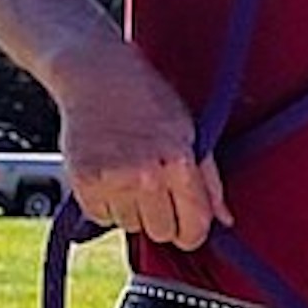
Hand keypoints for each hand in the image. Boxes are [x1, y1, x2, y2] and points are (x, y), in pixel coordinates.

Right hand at [54, 41, 231, 249]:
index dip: (193, 232)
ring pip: (130, 227)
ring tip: (130, 174)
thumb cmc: (146, 98)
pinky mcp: (84, 182)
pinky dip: (106, 203)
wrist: (96, 74)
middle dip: (162, 217)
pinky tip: (110, 175)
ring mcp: (111, 180)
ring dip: (132, 208)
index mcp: (177, 161)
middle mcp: (145, 175)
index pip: (193, 227)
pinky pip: (102, 217)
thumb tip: (223, 219)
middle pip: (161, 233)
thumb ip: (208, 180)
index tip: (187, 226)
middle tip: (155, 187)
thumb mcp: (190, 130)